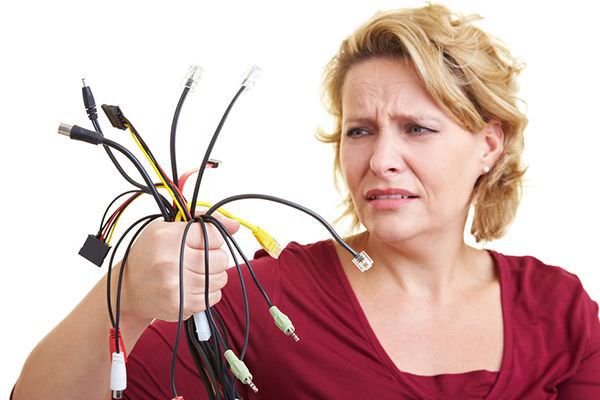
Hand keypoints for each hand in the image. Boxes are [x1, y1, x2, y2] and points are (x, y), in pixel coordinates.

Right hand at [118, 211, 240, 322]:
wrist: (127, 290)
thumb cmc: (149, 255)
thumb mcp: (167, 228)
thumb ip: (201, 220)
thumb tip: (234, 225)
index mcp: (168, 238)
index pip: (214, 235)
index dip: (213, 238)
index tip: (202, 242)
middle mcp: (171, 262)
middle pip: (220, 258)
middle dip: (215, 258)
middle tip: (199, 259)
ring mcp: (176, 286)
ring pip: (220, 279)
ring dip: (213, 276)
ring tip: (195, 273)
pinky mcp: (181, 306)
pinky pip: (213, 297)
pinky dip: (208, 292)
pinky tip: (192, 287)